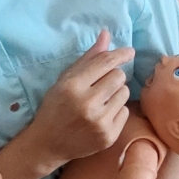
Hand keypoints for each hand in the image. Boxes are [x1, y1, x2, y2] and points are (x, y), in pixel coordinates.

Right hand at [30, 31, 133, 168]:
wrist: (48, 143)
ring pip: (124, 93)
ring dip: (115, 93)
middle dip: (112, 77)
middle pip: (119, 76)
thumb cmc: (56, 107)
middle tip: (100, 85)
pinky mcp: (109, 136)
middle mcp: (87, 104)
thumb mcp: (65, 80)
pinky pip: (125, 111)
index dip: (120, 54)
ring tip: (100, 101)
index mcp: (73, 86)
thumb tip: (106, 34)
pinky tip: (101, 115)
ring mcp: (99, 122)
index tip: (129, 51)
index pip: (105, 63)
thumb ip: (88, 58)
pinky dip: (116, 110)